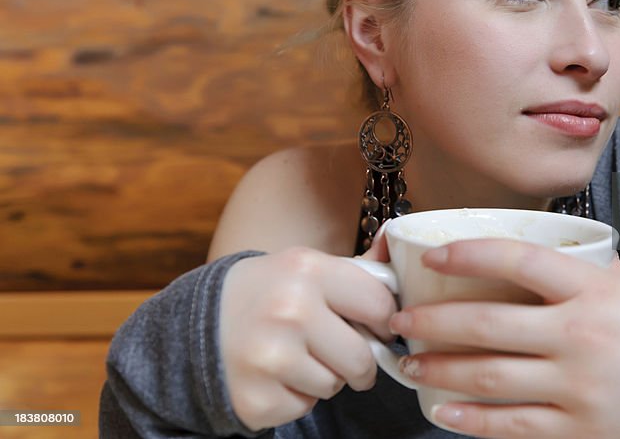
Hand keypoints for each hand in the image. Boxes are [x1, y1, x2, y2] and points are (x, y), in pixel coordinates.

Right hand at [218, 230, 396, 430]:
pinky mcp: (256, 399)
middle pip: (361, 358)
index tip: (377, 326)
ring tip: (297, 357)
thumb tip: (396, 238)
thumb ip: (357, 267)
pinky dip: (296, 397)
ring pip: (333, 386)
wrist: (196, 322)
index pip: (379, 305)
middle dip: (359, 362)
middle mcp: (289, 310)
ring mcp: (270, 358)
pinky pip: (304, 408)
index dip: (384, 321)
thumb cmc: (266, 293)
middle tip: (344, 354)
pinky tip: (276, 375)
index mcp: (307, 270)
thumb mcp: (305, 267)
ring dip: (325, 378)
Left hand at [388, 240, 619, 438]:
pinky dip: (471, 420)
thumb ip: (579, 268)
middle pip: (488, 323)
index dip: (468, 253)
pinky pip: (512, 425)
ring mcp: (577, 385)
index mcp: (591, 290)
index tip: (431, 256)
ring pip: (489, 376)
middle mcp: (580, 335)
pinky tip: (443, 411)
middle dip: (432, 321)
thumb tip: (532, 249)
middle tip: (400, 319)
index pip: (518, 259)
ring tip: (410, 363)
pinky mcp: (579, 428)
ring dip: (438, 369)